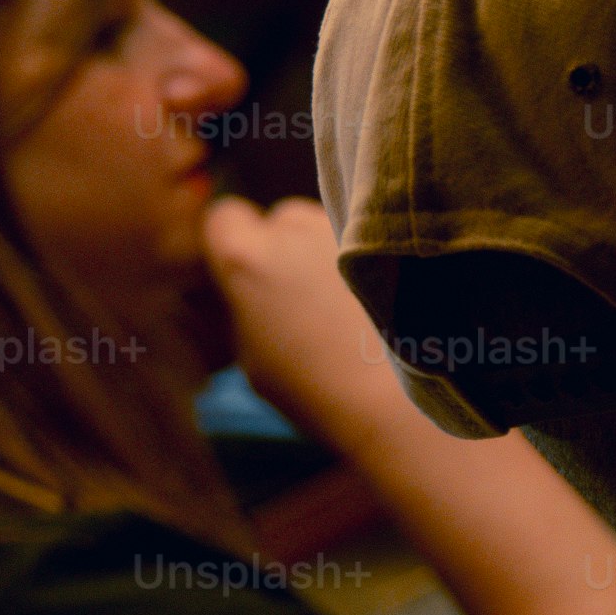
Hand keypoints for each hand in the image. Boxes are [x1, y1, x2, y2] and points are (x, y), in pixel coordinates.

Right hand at [202, 192, 409, 448]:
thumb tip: (230, 289)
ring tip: (342, 299)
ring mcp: (344, 228)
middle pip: (279, 218)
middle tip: (299, 291)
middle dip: (284, 245)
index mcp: (244, 257)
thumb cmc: (311, 386)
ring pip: (323, 225)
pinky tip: (373, 297)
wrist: (391, 398)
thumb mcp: (248, 353)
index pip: (224, 216)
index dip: (231, 243)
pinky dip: (362, 258)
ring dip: (324, 249)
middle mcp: (292, 228)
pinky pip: (363, 237)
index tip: (245, 271)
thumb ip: (235, 305)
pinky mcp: (388, 240)